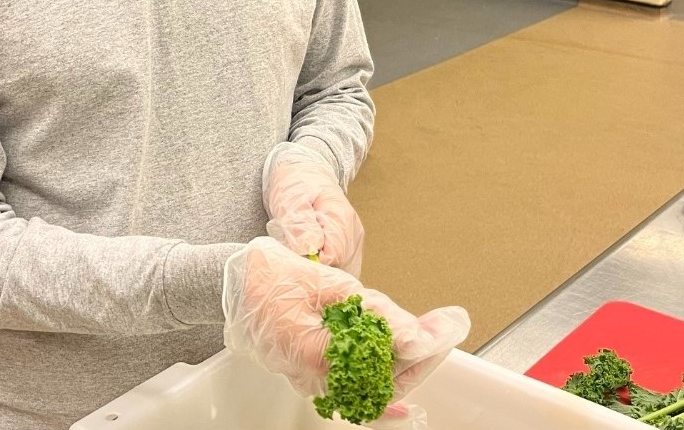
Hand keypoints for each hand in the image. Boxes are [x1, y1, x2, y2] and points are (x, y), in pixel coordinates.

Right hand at [222, 238, 470, 418]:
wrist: (230, 285)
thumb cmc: (271, 277)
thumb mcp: (328, 284)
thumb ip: (375, 313)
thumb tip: (417, 336)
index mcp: (321, 355)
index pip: (392, 356)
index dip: (429, 341)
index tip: (454, 323)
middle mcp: (318, 379)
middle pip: (388, 380)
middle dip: (425, 354)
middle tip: (451, 327)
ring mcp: (312, 382)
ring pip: (372, 388)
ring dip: (407, 368)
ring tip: (437, 339)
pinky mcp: (311, 377)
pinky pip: (351, 393)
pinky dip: (379, 396)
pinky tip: (401, 406)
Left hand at [263, 142, 363, 275]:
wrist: (304, 173)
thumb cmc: (295, 186)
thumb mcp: (290, 200)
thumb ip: (299, 224)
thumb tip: (311, 249)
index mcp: (340, 220)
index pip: (332, 259)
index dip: (311, 266)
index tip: (293, 260)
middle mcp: (354, 232)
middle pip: (341, 270)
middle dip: (317, 272)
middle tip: (295, 261)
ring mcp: (355, 240)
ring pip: (344, 272)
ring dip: (324, 273)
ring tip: (303, 260)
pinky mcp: (351, 245)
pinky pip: (344, 268)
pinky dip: (329, 272)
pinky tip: (313, 263)